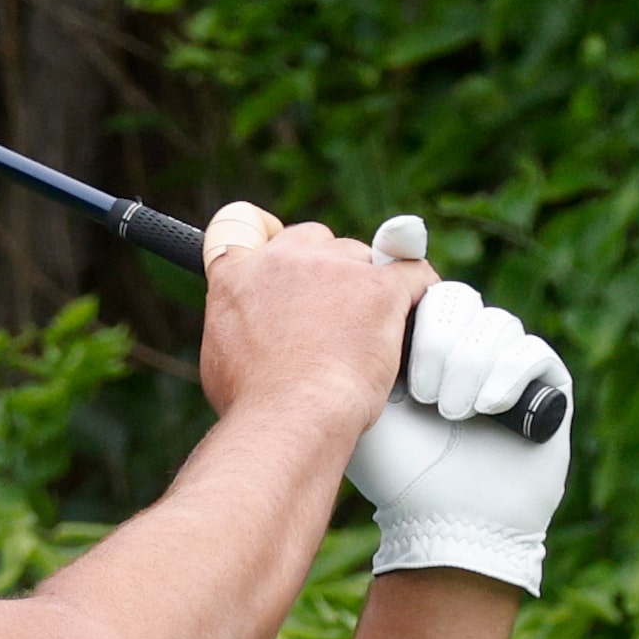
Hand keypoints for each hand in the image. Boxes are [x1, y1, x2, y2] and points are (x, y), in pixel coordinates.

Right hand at [199, 201, 433, 433]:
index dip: (268, 240)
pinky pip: (412, 272)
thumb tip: (252, 329)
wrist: (288, 415)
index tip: (283, 257)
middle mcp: (282, 259)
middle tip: (334, 315)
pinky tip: (417, 312)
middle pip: (316, 240)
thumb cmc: (254, 401)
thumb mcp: (220, 353)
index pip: (242, 223)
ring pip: (364, 259)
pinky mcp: (379, 287)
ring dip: (368, 288)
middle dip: (328, 269)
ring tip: (370, 334)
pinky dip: (418, 289)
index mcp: (237, 274)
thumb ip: (236, 322)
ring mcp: (333, 267)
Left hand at [343, 216, 573, 594]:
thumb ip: (349, 346)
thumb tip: (337, 285)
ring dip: (467, 366)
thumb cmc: (394, 470)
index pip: (421, 290)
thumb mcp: (357, 401)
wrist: (445, 523)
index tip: (394, 320)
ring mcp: (508, 363)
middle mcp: (466, 346)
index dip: (410, 297)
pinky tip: (485, 408)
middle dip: (436, 342)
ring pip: (495, 323)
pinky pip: (531, 351)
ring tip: (449, 414)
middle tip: (420, 393)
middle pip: (458, 299)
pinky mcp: (547, 386)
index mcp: (421, 343)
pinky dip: (506, 374)